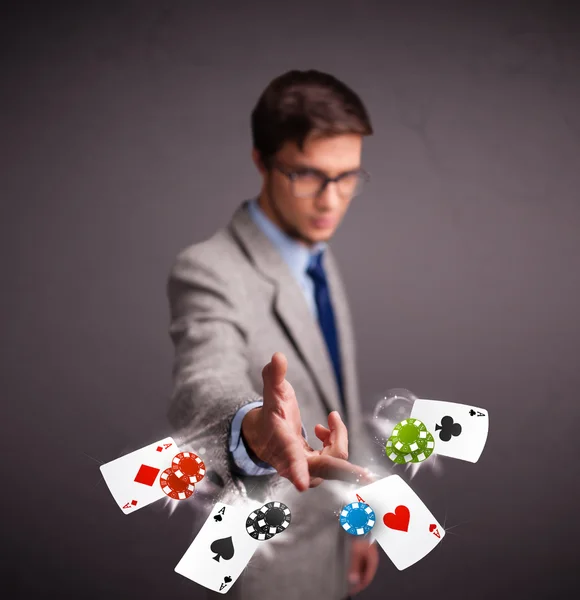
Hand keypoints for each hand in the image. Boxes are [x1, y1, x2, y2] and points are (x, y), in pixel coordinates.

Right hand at [241, 352, 372, 491]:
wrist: (265, 437)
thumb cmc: (270, 413)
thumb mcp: (272, 392)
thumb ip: (274, 375)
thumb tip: (278, 356)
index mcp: (282, 444)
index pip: (290, 458)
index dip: (296, 470)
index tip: (302, 483)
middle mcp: (294, 462)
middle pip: (324, 468)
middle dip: (344, 472)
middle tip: (365, 475)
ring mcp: (306, 470)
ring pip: (336, 461)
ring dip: (338, 438)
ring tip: (329, 420)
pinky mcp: (316, 471)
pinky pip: (337, 461)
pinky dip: (336, 442)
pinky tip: (325, 430)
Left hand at [348, 538, 378, 595]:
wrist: (361, 520)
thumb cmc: (361, 534)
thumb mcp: (356, 551)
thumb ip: (354, 566)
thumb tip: (353, 580)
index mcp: (373, 561)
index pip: (367, 578)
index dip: (360, 586)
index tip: (352, 591)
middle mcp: (372, 558)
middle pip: (365, 574)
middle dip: (357, 581)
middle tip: (349, 587)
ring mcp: (368, 553)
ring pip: (363, 568)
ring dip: (356, 574)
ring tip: (347, 579)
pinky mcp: (364, 549)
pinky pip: (360, 562)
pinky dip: (355, 567)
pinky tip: (349, 567)